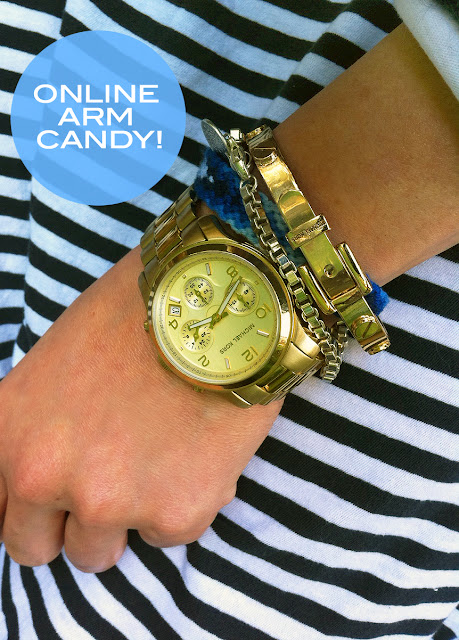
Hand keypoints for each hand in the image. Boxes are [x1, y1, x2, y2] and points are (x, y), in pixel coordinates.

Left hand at [0, 245, 281, 572]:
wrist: (215, 300)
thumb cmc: (138, 315)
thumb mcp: (56, 365)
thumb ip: (39, 430)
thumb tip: (55, 470)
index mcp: (10, 436)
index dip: (31, 508)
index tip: (57, 501)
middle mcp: (46, 478)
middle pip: (38, 550)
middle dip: (70, 523)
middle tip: (111, 484)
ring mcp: (110, 502)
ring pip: (101, 554)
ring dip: (125, 516)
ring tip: (159, 459)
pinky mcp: (176, 513)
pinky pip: (170, 533)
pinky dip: (184, 500)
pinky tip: (197, 448)